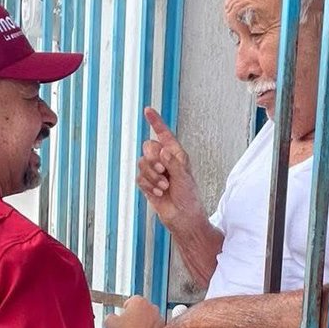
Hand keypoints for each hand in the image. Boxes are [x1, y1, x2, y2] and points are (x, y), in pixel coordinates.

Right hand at [104, 295, 162, 327]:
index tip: (123, 314)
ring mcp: (159, 322)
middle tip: (128, 325)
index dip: (126, 308)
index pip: (132, 300)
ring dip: (145, 326)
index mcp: (139, 301)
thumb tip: (111, 318)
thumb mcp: (109, 322)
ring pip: (152, 321)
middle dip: (137, 316)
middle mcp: (152, 309)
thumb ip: (111, 316)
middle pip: (144, 310)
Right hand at [136, 107, 203, 230]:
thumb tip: (163, 151)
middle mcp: (164, 160)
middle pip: (148, 147)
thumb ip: (173, 163)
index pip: (164, 134)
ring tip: (164, 187)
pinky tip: (159, 193)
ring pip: (142, 163)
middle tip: (163, 171)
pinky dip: (148, 186)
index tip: (147, 110)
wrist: (182, 217)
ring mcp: (154, 172)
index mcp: (175, 154)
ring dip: (152, 176)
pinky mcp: (147, 184)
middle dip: (153, 159)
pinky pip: (139, 178)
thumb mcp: (184, 178)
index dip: (156, 122)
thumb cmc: (189, 197)